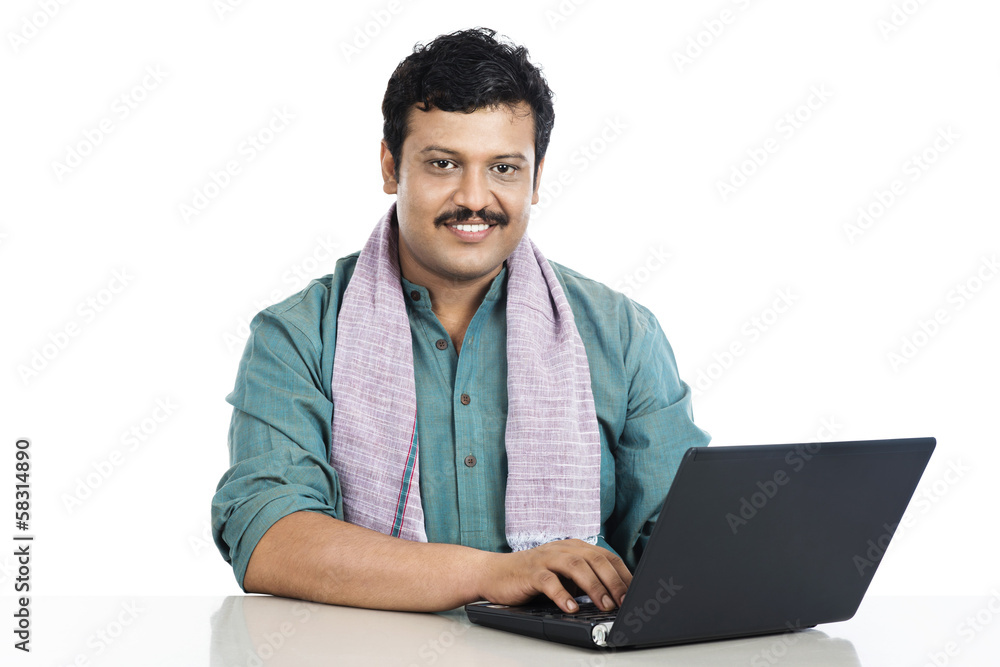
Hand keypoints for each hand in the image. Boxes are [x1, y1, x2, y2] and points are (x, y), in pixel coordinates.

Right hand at [476, 539, 631, 613]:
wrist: (494, 573)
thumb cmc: (533, 576)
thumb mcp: (563, 575)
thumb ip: (584, 579)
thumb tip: (615, 596)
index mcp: (574, 547)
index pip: (606, 556)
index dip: (623, 574)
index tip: (636, 593)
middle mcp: (562, 549)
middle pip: (595, 559)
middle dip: (613, 581)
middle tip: (624, 602)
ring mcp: (546, 558)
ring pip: (576, 566)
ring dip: (594, 586)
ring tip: (604, 605)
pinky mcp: (530, 572)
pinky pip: (549, 581)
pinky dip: (562, 595)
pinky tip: (571, 608)